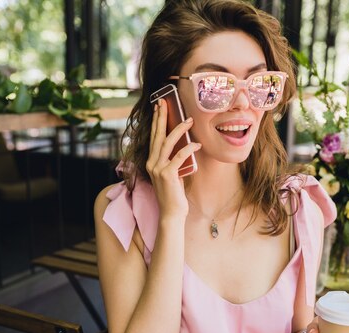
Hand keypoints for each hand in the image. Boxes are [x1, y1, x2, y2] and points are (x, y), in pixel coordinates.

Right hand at [145, 99, 201, 219]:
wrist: (171, 213)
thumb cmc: (174, 195)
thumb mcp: (172, 174)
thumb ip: (173, 161)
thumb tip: (184, 147)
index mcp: (151, 162)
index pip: (153, 137)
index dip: (156, 121)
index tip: (159, 107)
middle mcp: (152, 163)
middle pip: (157, 135)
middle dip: (161, 117)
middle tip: (164, 102)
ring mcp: (158, 169)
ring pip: (167, 143)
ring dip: (179, 129)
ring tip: (189, 120)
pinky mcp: (167, 174)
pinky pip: (179, 156)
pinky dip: (189, 148)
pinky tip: (197, 143)